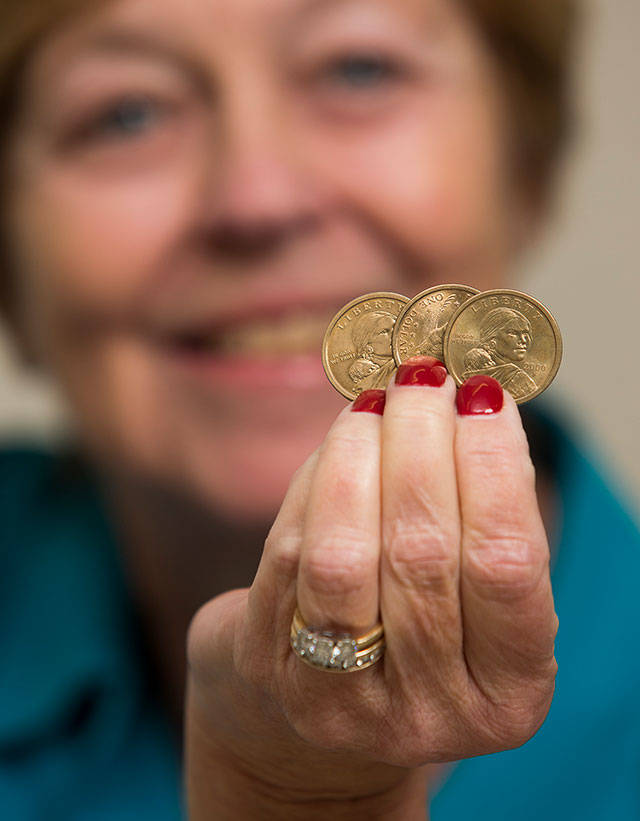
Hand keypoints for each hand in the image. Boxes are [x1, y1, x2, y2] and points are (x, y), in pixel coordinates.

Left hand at [186, 359, 557, 816]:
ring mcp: (341, 701)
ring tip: (375, 401)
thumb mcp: (471, 595)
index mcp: (507, 694)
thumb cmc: (418, 631)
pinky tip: (336, 448)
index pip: (506, 566)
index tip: (483, 396)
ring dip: (359, 454)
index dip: (493, 468)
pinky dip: (314, 483)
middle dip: (421, 443)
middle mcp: (428, 711)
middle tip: (423, 377)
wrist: (322, 717)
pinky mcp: (270, 672)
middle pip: (423, 552)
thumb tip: (472, 403)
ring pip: (343, 553)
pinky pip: (287, 552)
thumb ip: (480, 516)